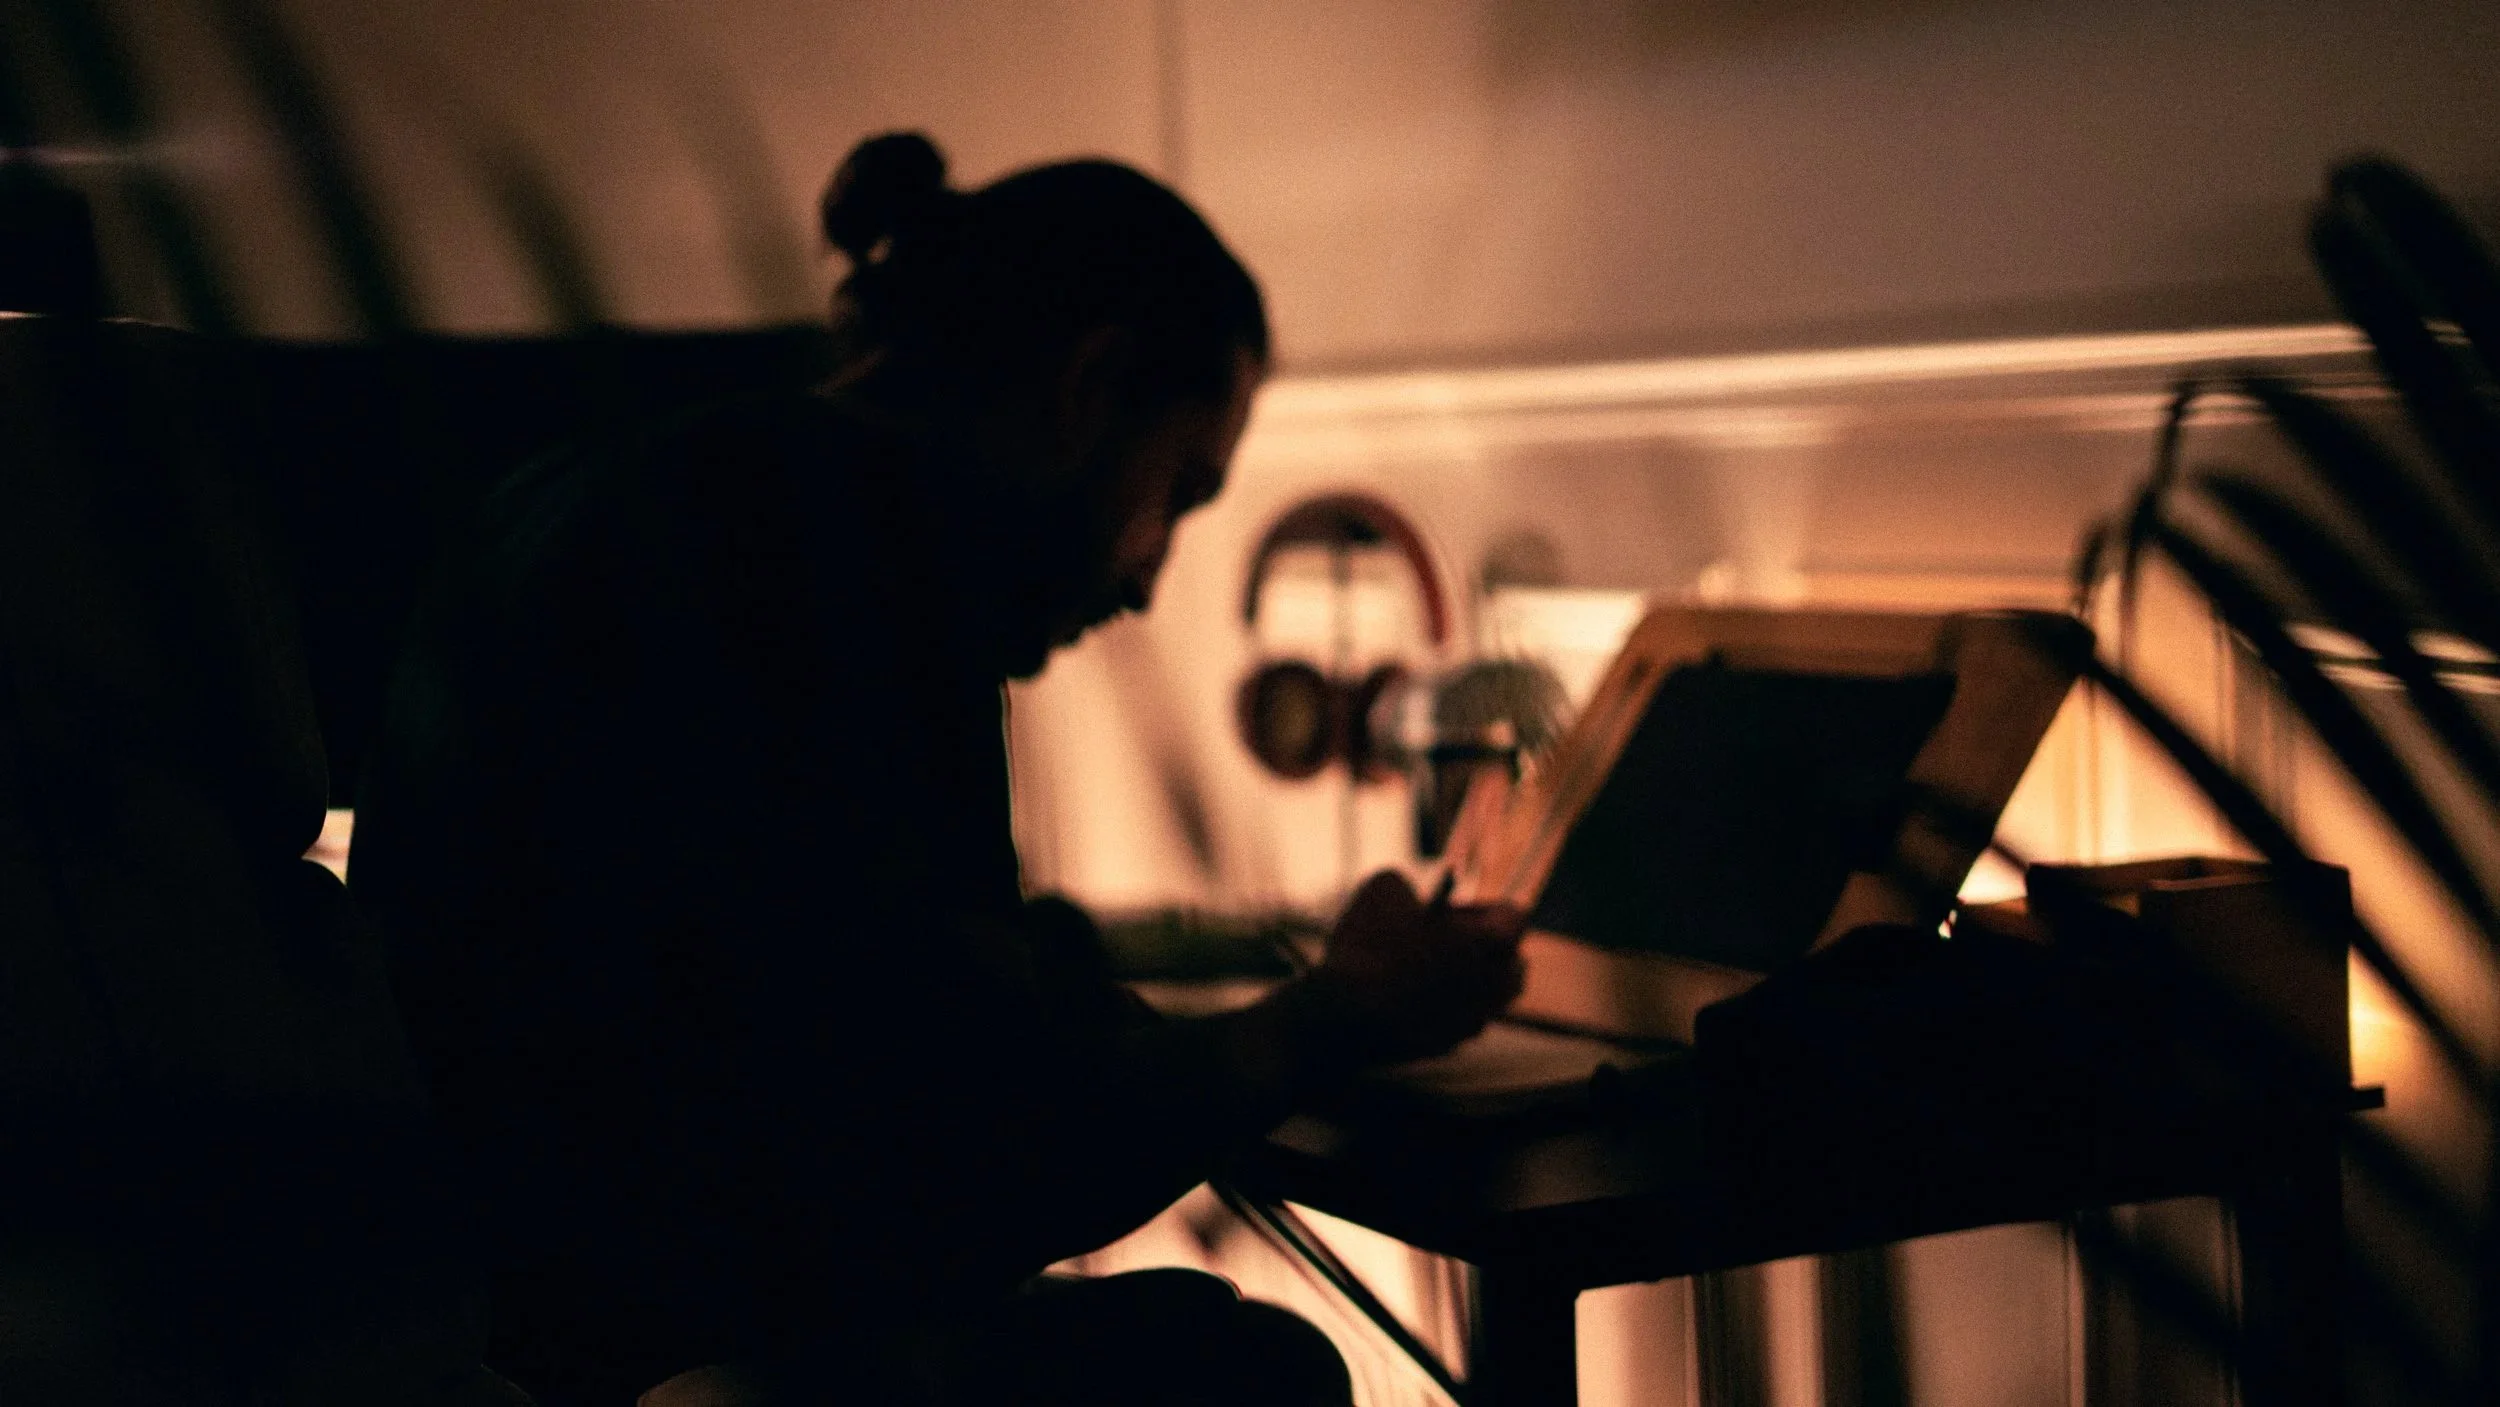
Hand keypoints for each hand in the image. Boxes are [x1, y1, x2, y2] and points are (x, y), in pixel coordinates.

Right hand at [1301, 870, 1527, 1064]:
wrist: (1343, 1016)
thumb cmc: (1370, 946)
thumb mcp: (1384, 888)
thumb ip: (1411, 885)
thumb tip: (1409, 897)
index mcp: (1495, 944)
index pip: (1513, 916)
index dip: (1478, 907)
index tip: (1447, 910)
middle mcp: (1496, 988)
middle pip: (1511, 961)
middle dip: (1482, 947)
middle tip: (1442, 938)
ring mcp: (1473, 1022)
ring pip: (1482, 994)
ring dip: (1460, 978)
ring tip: (1418, 967)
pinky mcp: (1447, 1047)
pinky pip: (1452, 1019)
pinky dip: (1435, 1006)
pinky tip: (1400, 996)